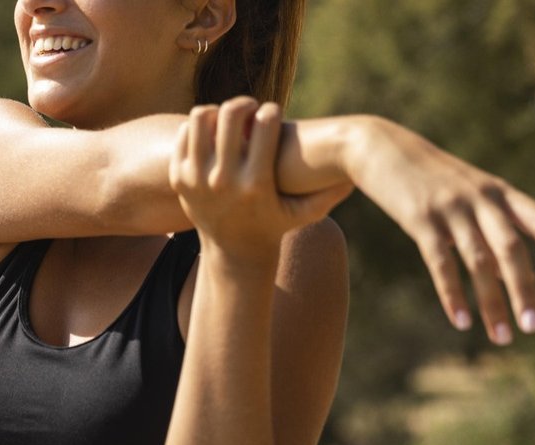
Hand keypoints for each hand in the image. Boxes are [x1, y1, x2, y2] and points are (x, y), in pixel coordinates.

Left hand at [169, 97, 354, 265]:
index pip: (263, 124)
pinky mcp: (179, 178)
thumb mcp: (304, 213)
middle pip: (228, 114)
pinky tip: (213, 134)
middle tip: (250, 108)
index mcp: (256, 183)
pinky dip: (199, 128)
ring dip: (216, 112)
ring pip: (201, 117)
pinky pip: (184, 135)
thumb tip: (355, 174)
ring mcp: (196, 179)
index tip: (273, 113)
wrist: (232, 252)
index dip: (271, 111)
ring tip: (229, 119)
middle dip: (243, 103)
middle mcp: (223, 180)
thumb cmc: (274, 224)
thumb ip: (329, 193)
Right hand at [343, 116, 534, 344]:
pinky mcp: (419, 219)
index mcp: (499, 192)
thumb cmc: (428, 175)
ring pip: (479, 262)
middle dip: (525, 289)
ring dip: (492, 302)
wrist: (380, 146)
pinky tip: (461, 321)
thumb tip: (507, 271)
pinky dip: (452, 295)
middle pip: (512, 249)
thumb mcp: (467, 191)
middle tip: (534, 326)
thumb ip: (490, 223)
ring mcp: (450, 209)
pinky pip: (440, 263)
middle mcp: (480, 199)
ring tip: (502, 336)